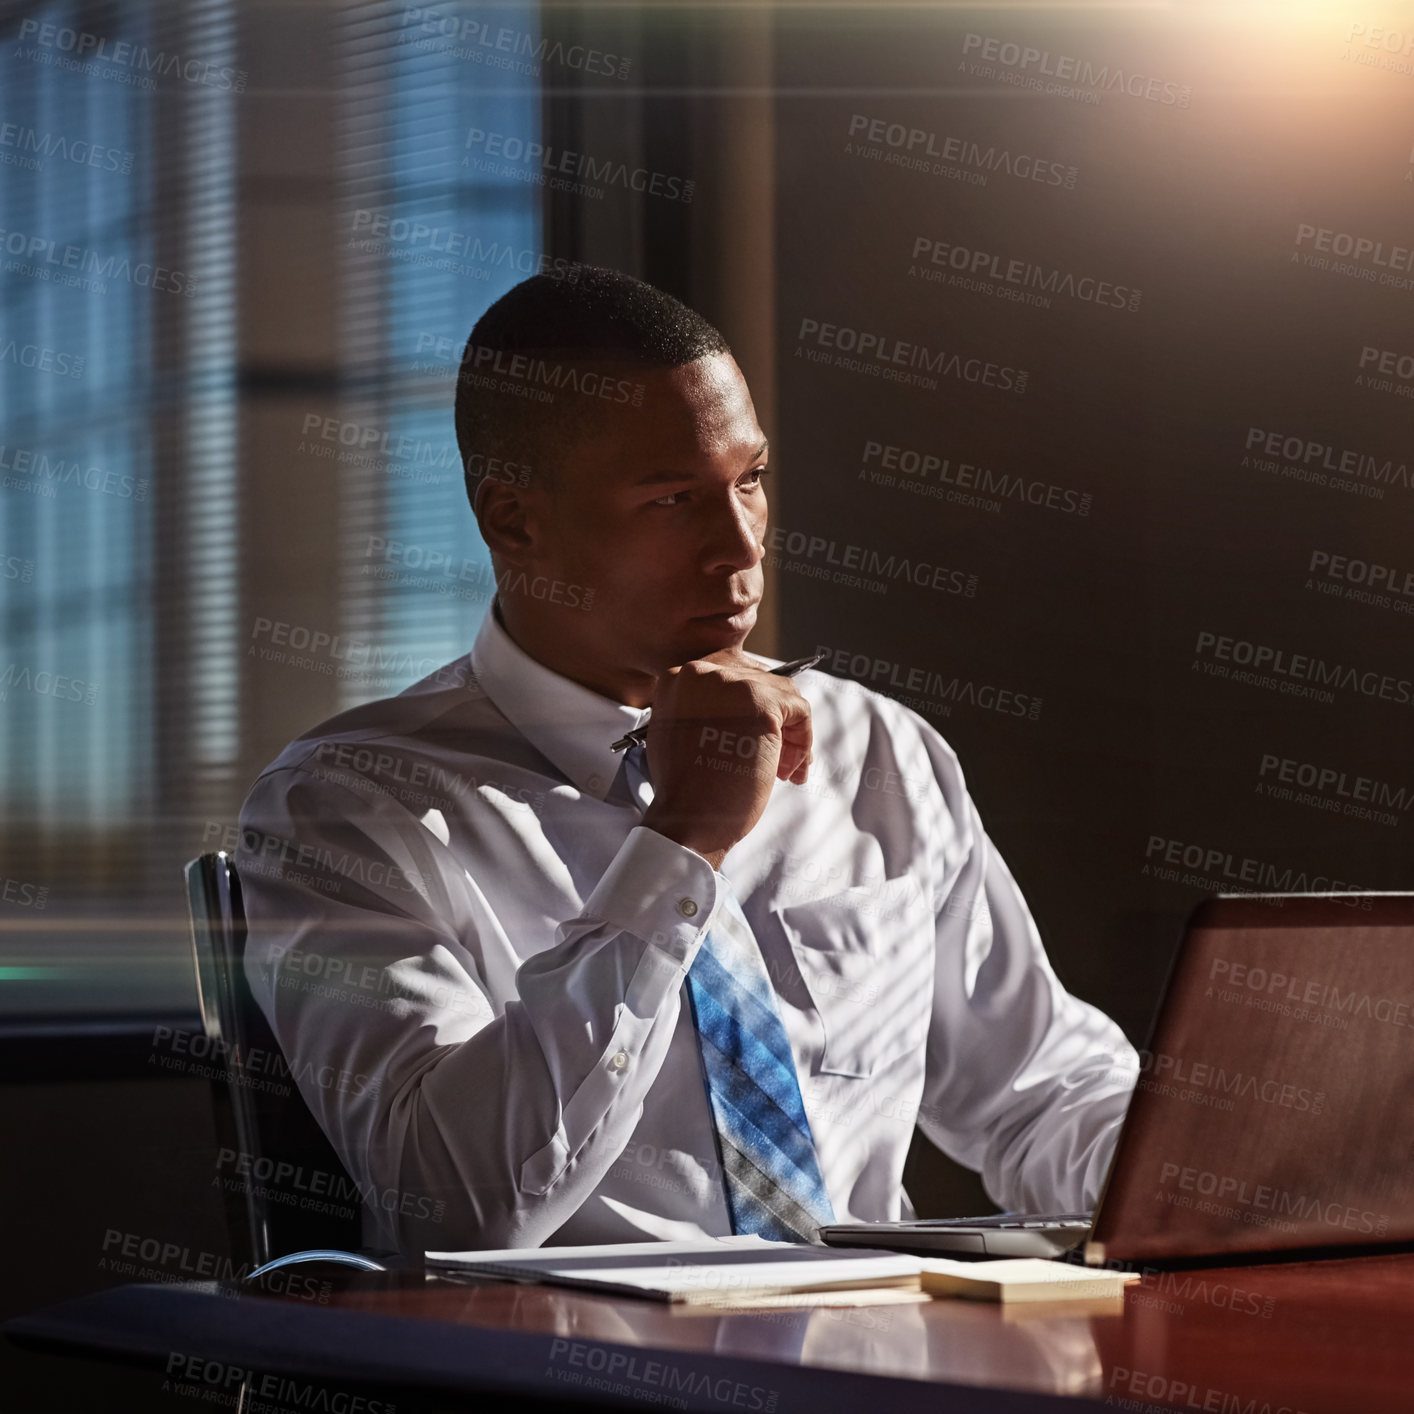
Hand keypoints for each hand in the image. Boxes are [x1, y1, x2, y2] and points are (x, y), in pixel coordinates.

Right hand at [640, 650, 812, 870]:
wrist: (688, 819)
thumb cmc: (684, 791)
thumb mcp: (677, 734)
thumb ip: (702, 710)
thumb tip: (740, 708)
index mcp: (678, 679)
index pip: (729, 673)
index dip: (748, 702)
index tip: (754, 729)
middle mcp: (702, 674)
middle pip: (757, 679)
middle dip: (773, 716)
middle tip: (779, 754)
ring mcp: (732, 686)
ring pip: (782, 693)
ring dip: (790, 732)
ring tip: (787, 767)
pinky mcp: (762, 704)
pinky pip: (799, 710)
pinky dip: (802, 740)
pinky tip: (791, 769)